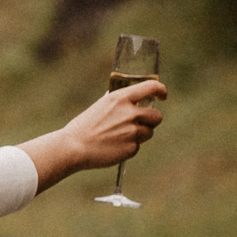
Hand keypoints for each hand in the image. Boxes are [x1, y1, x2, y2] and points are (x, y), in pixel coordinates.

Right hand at [20, 78, 166, 190]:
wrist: (74, 147)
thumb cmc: (84, 126)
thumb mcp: (100, 106)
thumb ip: (118, 103)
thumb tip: (130, 99)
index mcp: (120, 98)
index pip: (151, 88)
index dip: (161, 91)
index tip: (162, 96)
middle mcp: (130, 113)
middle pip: (157, 116)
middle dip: (151, 120)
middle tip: (140, 123)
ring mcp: (132, 132)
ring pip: (149, 132)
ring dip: (140, 135)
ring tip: (119, 137)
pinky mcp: (132, 148)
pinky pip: (137, 146)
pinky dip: (129, 147)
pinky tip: (113, 147)